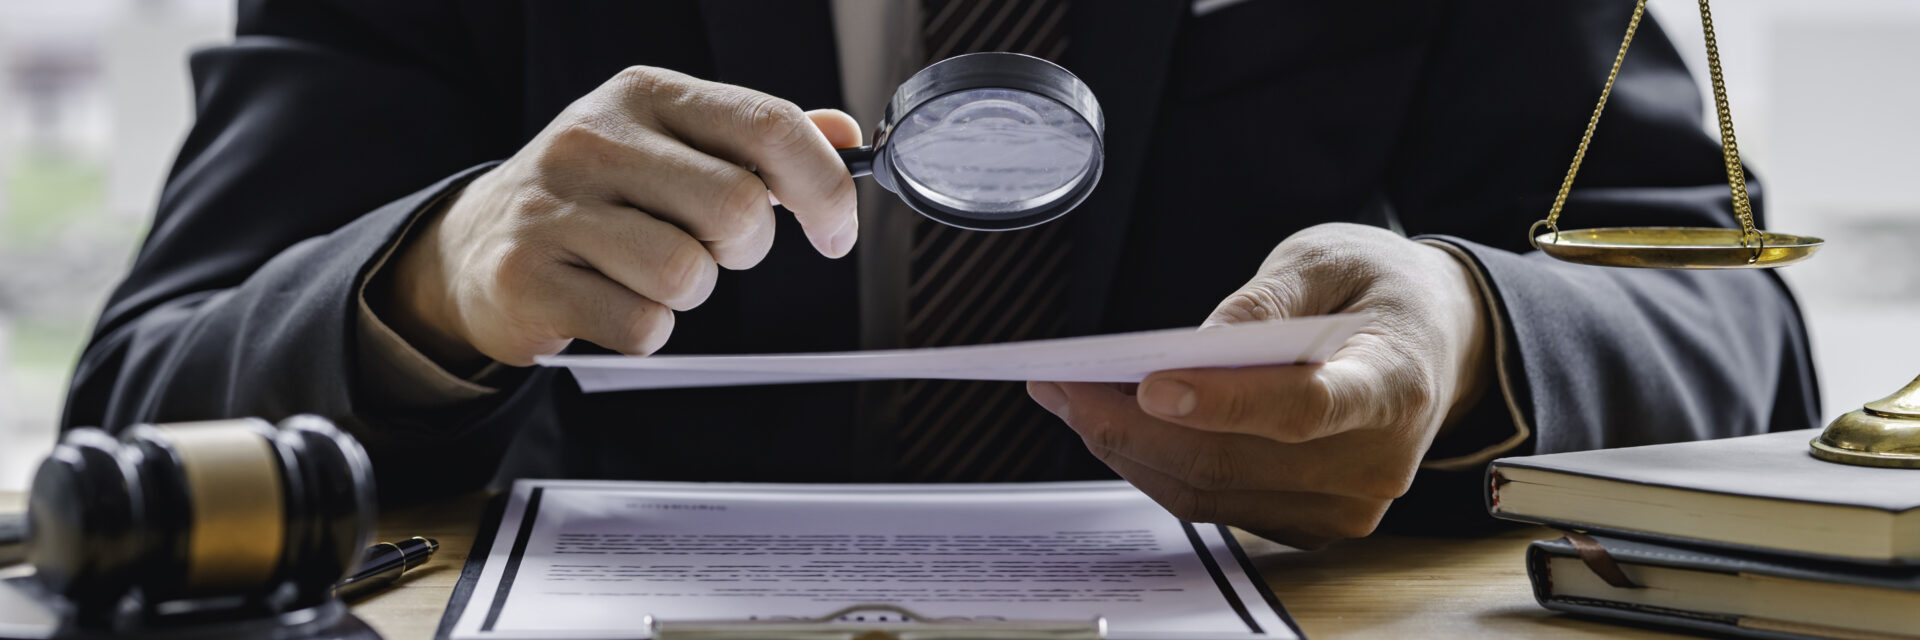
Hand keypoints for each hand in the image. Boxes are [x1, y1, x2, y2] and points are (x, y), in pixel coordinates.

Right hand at [381, 66, 860, 367]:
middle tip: (713, 250)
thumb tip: (848, 138)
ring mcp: (554, 207)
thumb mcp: (672, 144)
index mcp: (645, 93)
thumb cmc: (598, 196)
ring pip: (687, 273)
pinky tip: (611, 301)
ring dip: (691, 292)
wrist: (476, 246)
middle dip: (745, 247)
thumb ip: (757, 140)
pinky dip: (646, 330)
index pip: (768, 125)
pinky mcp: (529, 278)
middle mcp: (595, 138)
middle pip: (736, 207)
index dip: (824, 187)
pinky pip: (641, 326)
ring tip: (650, 273)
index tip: (835, 232)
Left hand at [1027, 223, 1491, 547]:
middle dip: (1132, 425)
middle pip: (1236, 461)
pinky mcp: (1312, 523)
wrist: (1435, 343)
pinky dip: (1156, 467)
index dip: (1225, 403)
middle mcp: (1376, 460)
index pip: (1305, 407)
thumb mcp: (1330, 258)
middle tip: (1060, 385)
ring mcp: (1345, 504)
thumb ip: (1268, 299)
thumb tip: (1199, 342)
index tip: (1150, 385)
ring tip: (1067, 399)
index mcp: (1396, 383)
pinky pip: (1215, 505)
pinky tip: (1115, 425)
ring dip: (1128, 449)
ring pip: (1211, 492)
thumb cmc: (1377, 292)